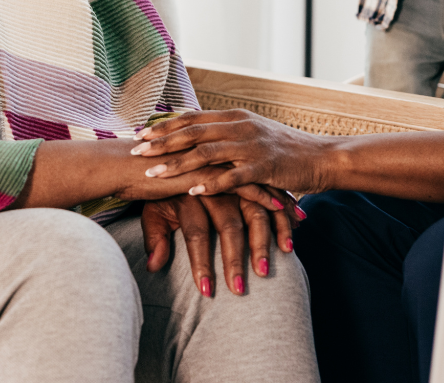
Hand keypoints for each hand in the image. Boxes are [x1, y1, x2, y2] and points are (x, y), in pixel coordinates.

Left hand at [132, 109, 336, 195]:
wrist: (322, 157)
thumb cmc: (286, 149)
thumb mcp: (254, 133)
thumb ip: (226, 132)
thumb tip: (198, 132)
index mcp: (236, 116)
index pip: (193, 117)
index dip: (165, 125)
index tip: (140, 132)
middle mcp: (241, 126)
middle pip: (193, 131)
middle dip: (161, 142)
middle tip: (136, 150)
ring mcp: (252, 146)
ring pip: (207, 153)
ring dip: (177, 163)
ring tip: (153, 173)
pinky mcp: (264, 167)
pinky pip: (232, 176)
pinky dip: (211, 183)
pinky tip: (192, 192)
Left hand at [141, 193, 298, 295]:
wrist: (172, 152)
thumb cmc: (164, 190)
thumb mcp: (153, 209)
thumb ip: (154, 237)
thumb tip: (154, 266)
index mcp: (187, 193)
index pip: (196, 232)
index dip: (201, 262)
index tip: (205, 290)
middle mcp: (214, 185)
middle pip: (228, 225)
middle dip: (234, 259)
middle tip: (238, 289)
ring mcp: (237, 181)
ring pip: (254, 214)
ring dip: (261, 244)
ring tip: (264, 272)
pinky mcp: (254, 179)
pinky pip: (272, 201)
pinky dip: (282, 222)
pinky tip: (289, 245)